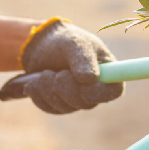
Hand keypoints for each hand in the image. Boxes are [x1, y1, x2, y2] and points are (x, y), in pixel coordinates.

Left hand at [2, 18, 123, 112]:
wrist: (44, 46)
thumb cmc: (66, 40)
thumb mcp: (76, 43)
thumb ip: (84, 59)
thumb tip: (90, 79)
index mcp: (109, 72)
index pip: (114, 91)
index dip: (100, 92)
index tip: (84, 84)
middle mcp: (96, 89)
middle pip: (87, 102)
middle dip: (67, 88)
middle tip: (56, 73)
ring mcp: (79, 99)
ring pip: (66, 107)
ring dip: (49, 90)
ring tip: (44, 73)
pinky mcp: (61, 105)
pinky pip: (51, 108)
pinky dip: (40, 96)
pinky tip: (34, 83)